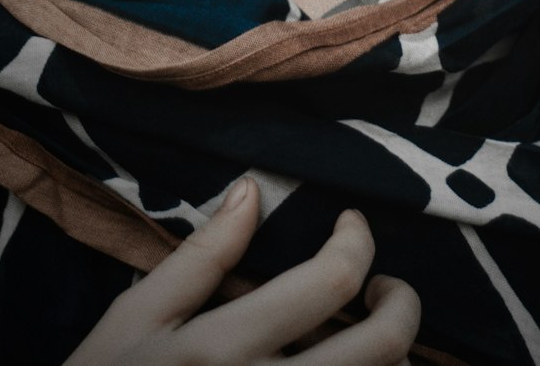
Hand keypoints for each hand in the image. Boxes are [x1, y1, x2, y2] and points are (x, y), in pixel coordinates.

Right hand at [63, 177, 420, 364]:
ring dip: (396, 361)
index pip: (330, 280)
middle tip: (387, 289)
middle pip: (380, 350)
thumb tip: (251, 190)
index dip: (358, 240)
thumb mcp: (135, 319)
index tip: (352, 225)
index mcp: (220, 349)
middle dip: (404, 305)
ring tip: (371, 338)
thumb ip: (199, 257)